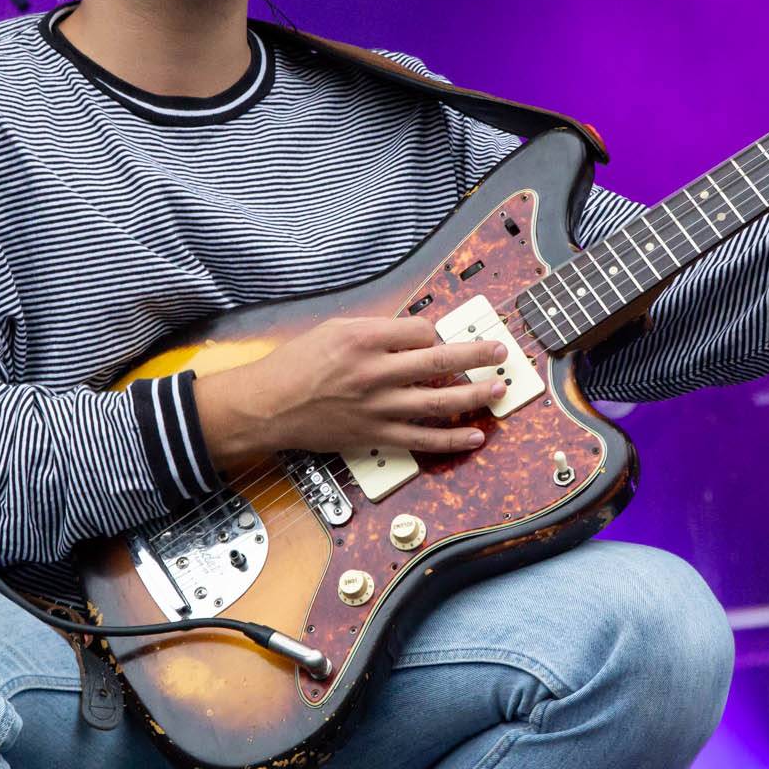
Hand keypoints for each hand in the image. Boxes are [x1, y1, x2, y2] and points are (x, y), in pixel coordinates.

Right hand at [194, 316, 506, 468]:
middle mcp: (376, 371)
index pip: (420, 330)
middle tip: (501, 351)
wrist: (268, 407)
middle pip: (441, 359)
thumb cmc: (296, 365)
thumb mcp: (332, 329)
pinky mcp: (376, 434)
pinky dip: (452, 438)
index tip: (436, 336)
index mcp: (365, 339)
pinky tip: (475, 435)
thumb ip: (374, 329)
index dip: (434, 332)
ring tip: (498, 389)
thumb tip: (412, 333)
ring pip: (440, 400)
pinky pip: (423, 439)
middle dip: (476, 353)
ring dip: (474, 394)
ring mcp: (379, 406)